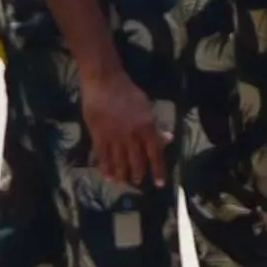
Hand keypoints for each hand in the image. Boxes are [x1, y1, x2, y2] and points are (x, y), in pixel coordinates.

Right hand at [80, 62, 164, 187]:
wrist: (104, 82)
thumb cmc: (128, 92)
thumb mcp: (147, 107)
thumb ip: (155, 126)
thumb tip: (168, 139)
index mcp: (147, 127)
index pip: (155, 154)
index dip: (158, 170)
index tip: (159, 184)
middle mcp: (132, 135)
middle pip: (137, 161)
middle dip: (138, 175)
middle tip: (138, 182)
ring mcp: (115, 137)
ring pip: (119, 162)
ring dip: (122, 175)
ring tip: (122, 182)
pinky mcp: (99, 136)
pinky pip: (103, 157)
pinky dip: (105, 168)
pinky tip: (106, 176)